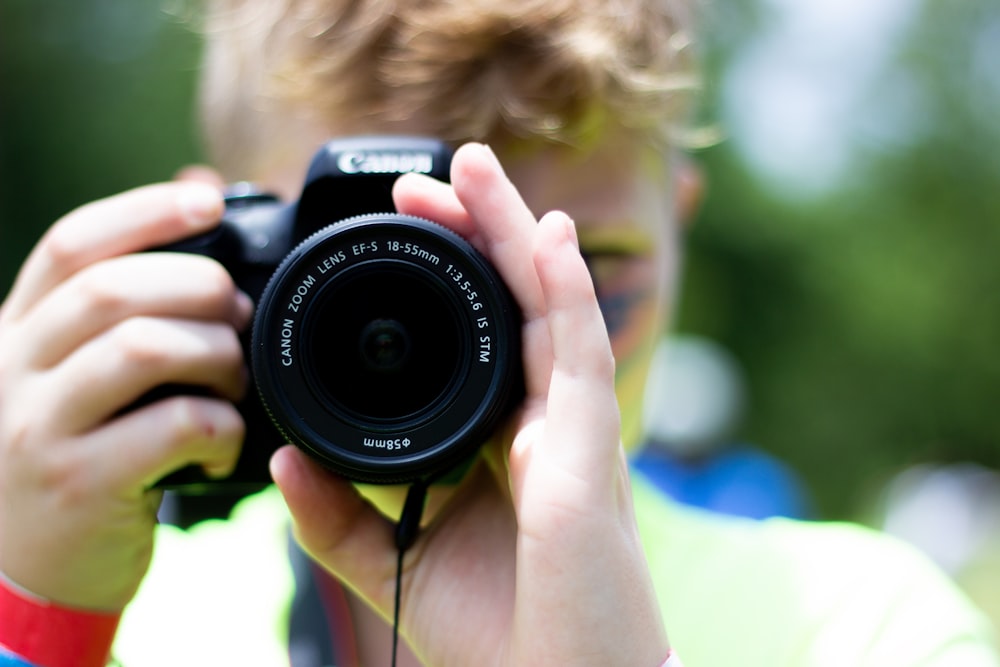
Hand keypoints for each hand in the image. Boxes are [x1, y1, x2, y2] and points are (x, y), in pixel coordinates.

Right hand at [0, 181, 249, 609]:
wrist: (25, 578)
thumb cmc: (72, 464)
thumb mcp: (72, 385)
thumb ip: (116, 323)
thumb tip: (201, 244)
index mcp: (15, 333)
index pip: (71, 245)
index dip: (145, 211)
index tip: (209, 199)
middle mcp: (12, 371)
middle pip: (114, 289)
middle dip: (200, 288)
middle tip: (239, 315)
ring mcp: (39, 429)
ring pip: (145, 348)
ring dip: (216, 356)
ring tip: (233, 384)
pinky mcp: (79, 483)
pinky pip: (174, 425)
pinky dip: (221, 427)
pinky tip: (220, 444)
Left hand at [271, 143, 670, 664]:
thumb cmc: (499, 632)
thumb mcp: (393, 561)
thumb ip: (337, 513)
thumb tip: (282, 456)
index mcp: (498, 440)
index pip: (474, 335)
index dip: (444, 278)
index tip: (398, 231)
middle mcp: (537, 419)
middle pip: (510, 302)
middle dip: (475, 231)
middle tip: (435, 175)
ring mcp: (568, 425)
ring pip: (546, 305)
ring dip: (513, 232)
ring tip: (477, 169)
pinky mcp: (589, 444)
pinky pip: (579, 349)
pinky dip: (564, 287)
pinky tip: (543, 233)